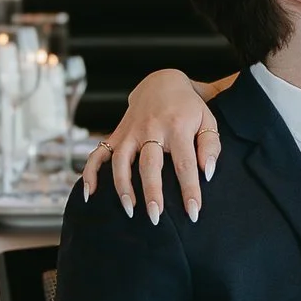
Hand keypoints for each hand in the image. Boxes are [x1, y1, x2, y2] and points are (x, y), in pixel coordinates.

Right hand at [81, 70, 227, 222]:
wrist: (163, 82)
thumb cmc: (189, 108)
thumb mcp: (207, 121)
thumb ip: (210, 146)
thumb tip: (208, 173)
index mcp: (177, 127)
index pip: (184, 164)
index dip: (189, 190)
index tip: (193, 212)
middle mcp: (151, 129)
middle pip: (149, 165)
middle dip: (152, 193)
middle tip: (156, 218)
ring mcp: (131, 131)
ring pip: (121, 161)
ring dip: (122, 187)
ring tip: (130, 210)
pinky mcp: (117, 134)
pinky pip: (98, 154)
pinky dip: (91, 173)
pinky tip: (89, 193)